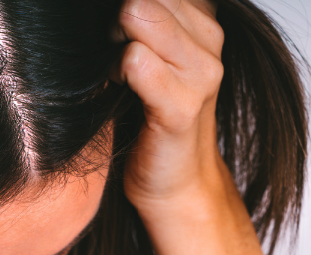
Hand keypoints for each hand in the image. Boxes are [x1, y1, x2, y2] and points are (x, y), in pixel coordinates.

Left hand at [111, 0, 231, 210]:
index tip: (118, 39)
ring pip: (137, 13)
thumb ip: (139, 21)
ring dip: (112, 42)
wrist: (176, 182)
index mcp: (202, 19)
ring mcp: (202, 71)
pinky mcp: (183, 105)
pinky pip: (134, 60)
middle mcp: (210, 37)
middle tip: (113, 55)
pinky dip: (114, 72)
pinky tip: (118, 90)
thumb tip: (100, 9)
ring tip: (118, 74)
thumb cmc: (150, 116)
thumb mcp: (151, 55)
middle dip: (115, 19)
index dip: (123, 10)